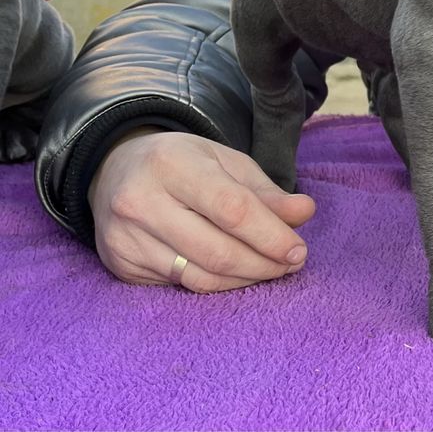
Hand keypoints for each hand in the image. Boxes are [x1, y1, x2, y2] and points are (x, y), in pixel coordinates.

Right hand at [88, 128, 315, 291]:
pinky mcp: (122, 267)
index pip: (231, 209)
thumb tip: (304, 212)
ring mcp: (127, 238)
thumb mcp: (225, 161)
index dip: (270, 235)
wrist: (114, 172)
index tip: (298, 250)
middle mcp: (142, 202)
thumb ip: (265, 191)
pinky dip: (217, 285)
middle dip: (264, 264)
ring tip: (271, 270)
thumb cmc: (182, 163)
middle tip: (291, 264)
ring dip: (245, 279)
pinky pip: (181, 286)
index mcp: (173, 164)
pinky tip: (238, 275)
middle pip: (217, 251)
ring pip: (200, 276)